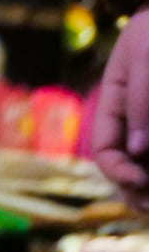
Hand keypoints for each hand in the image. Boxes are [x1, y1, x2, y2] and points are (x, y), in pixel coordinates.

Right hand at [92, 6, 148, 207]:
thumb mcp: (147, 58)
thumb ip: (141, 101)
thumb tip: (138, 149)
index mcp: (114, 108)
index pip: (106, 152)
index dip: (119, 173)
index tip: (143, 180)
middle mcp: (133, 125)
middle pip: (124, 171)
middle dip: (136, 193)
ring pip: (144, 169)